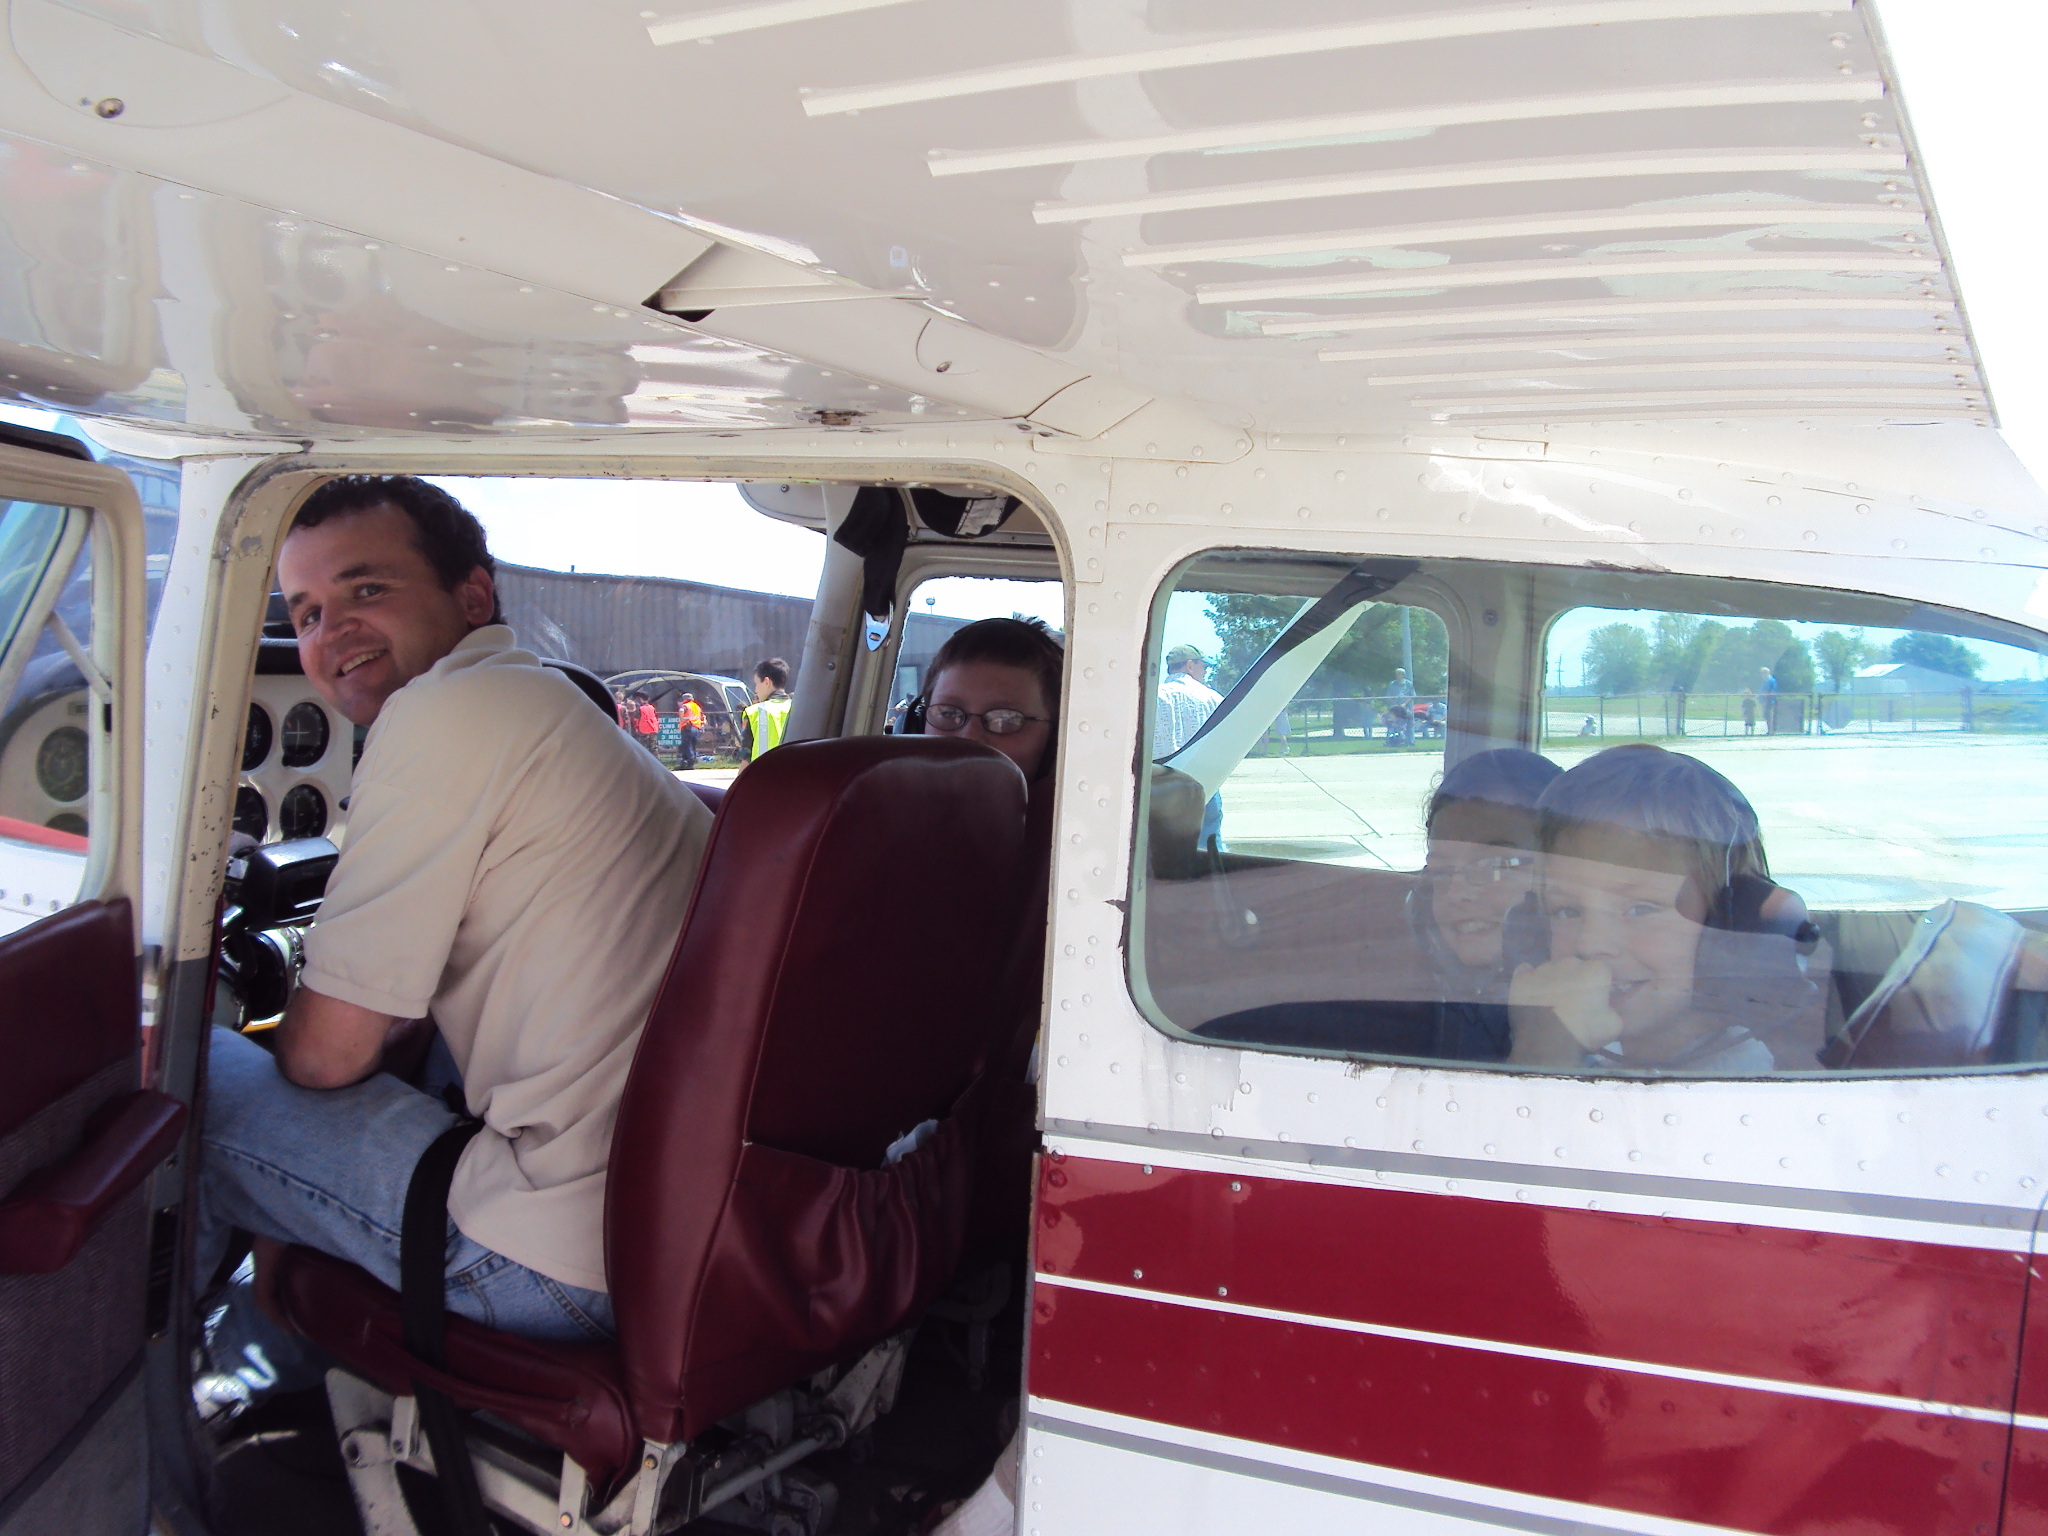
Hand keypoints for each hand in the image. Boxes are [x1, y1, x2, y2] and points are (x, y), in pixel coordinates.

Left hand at [1510, 957, 1626, 1050]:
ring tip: (1551, 1002)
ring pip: (1551, 970)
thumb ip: (1612, 1008)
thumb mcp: (1613, 1026)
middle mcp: (1568, 962)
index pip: (1601, 971)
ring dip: (1553, 981)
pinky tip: (1532, 993)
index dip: (1599, 986)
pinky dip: (1530, 980)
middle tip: (1573, 1002)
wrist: (1546, 1042)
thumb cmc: (1584, 1033)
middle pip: (1575, 967)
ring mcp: (1542, 968)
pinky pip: (1526, 972)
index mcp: (1595, 970)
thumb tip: (1604, 1006)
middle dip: (1576, 980)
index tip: (1595, 1000)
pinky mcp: (1521, 977)